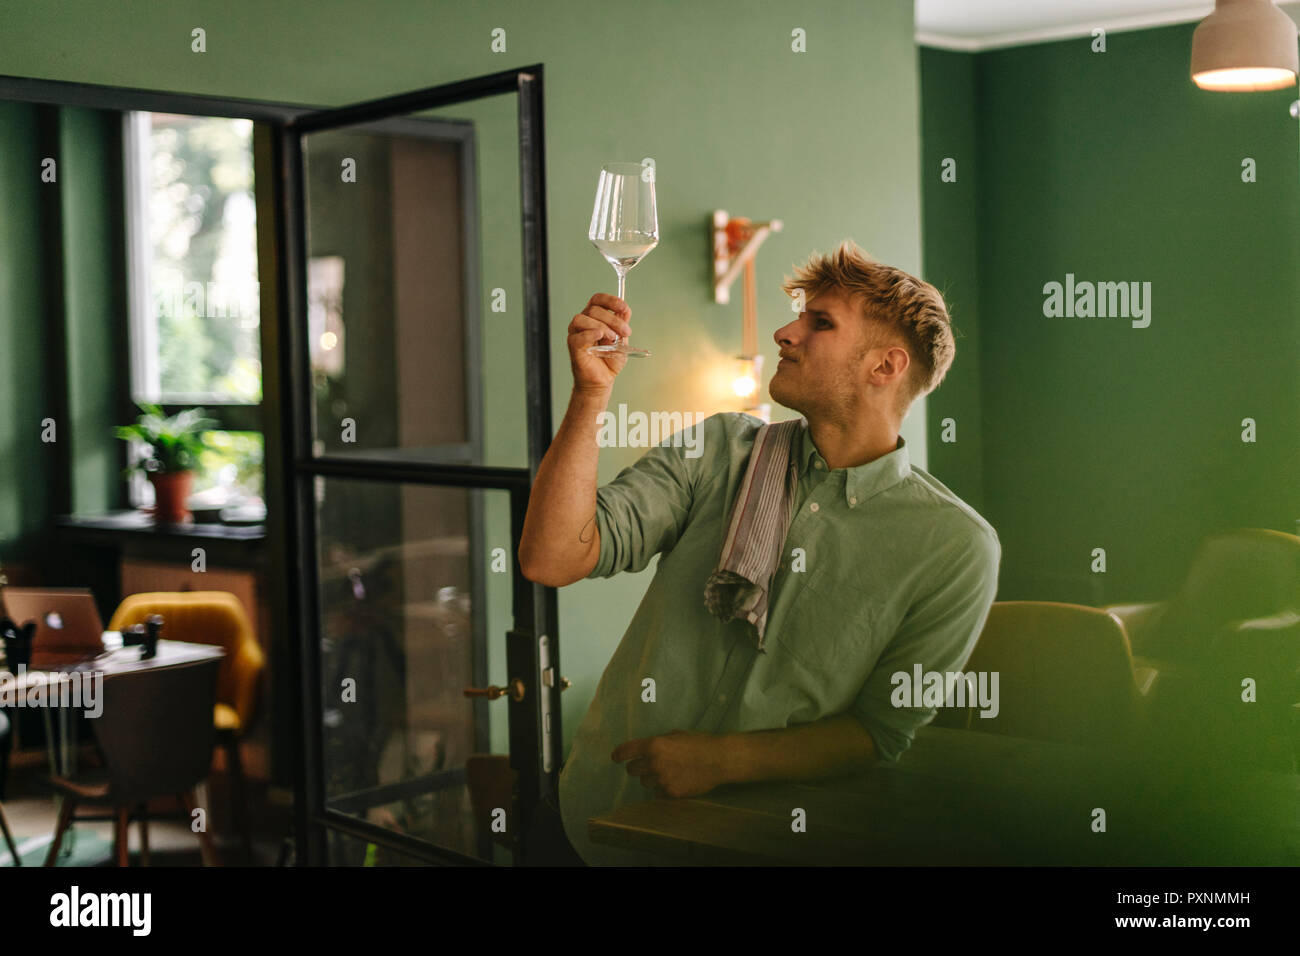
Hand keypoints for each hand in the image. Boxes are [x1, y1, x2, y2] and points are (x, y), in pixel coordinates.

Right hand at [568, 293, 631, 391]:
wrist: (603, 380)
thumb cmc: (609, 360)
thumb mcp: (621, 340)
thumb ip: (622, 324)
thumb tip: (625, 311)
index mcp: (595, 318)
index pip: (598, 300)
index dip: (611, 300)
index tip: (624, 308)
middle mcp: (583, 322)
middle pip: (594, 309)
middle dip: (613, 319)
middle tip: (625, 332)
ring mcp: (576, 333)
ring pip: (584, 318)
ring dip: (602, 326)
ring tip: (612, 339)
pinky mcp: (573, 346)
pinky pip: (578, 335)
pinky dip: (590, 333)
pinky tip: (600, 337)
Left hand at [611, 729, 728, 798]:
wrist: (719, 759)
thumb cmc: (699, 743)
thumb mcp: (675, 735)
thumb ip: (657, 743)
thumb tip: (644, 750)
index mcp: (654, 745)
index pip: (627, 751)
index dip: (619, 755)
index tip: (615, 758)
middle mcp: (655, 762)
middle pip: (632, 770)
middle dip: (638, 768)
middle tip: (647, 766)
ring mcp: (662, 779)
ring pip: (645, 783)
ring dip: (652, 779)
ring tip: (669, 773)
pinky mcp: (671, 793)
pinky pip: (658, 793)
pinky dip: (664, 789)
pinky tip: (676, 781)